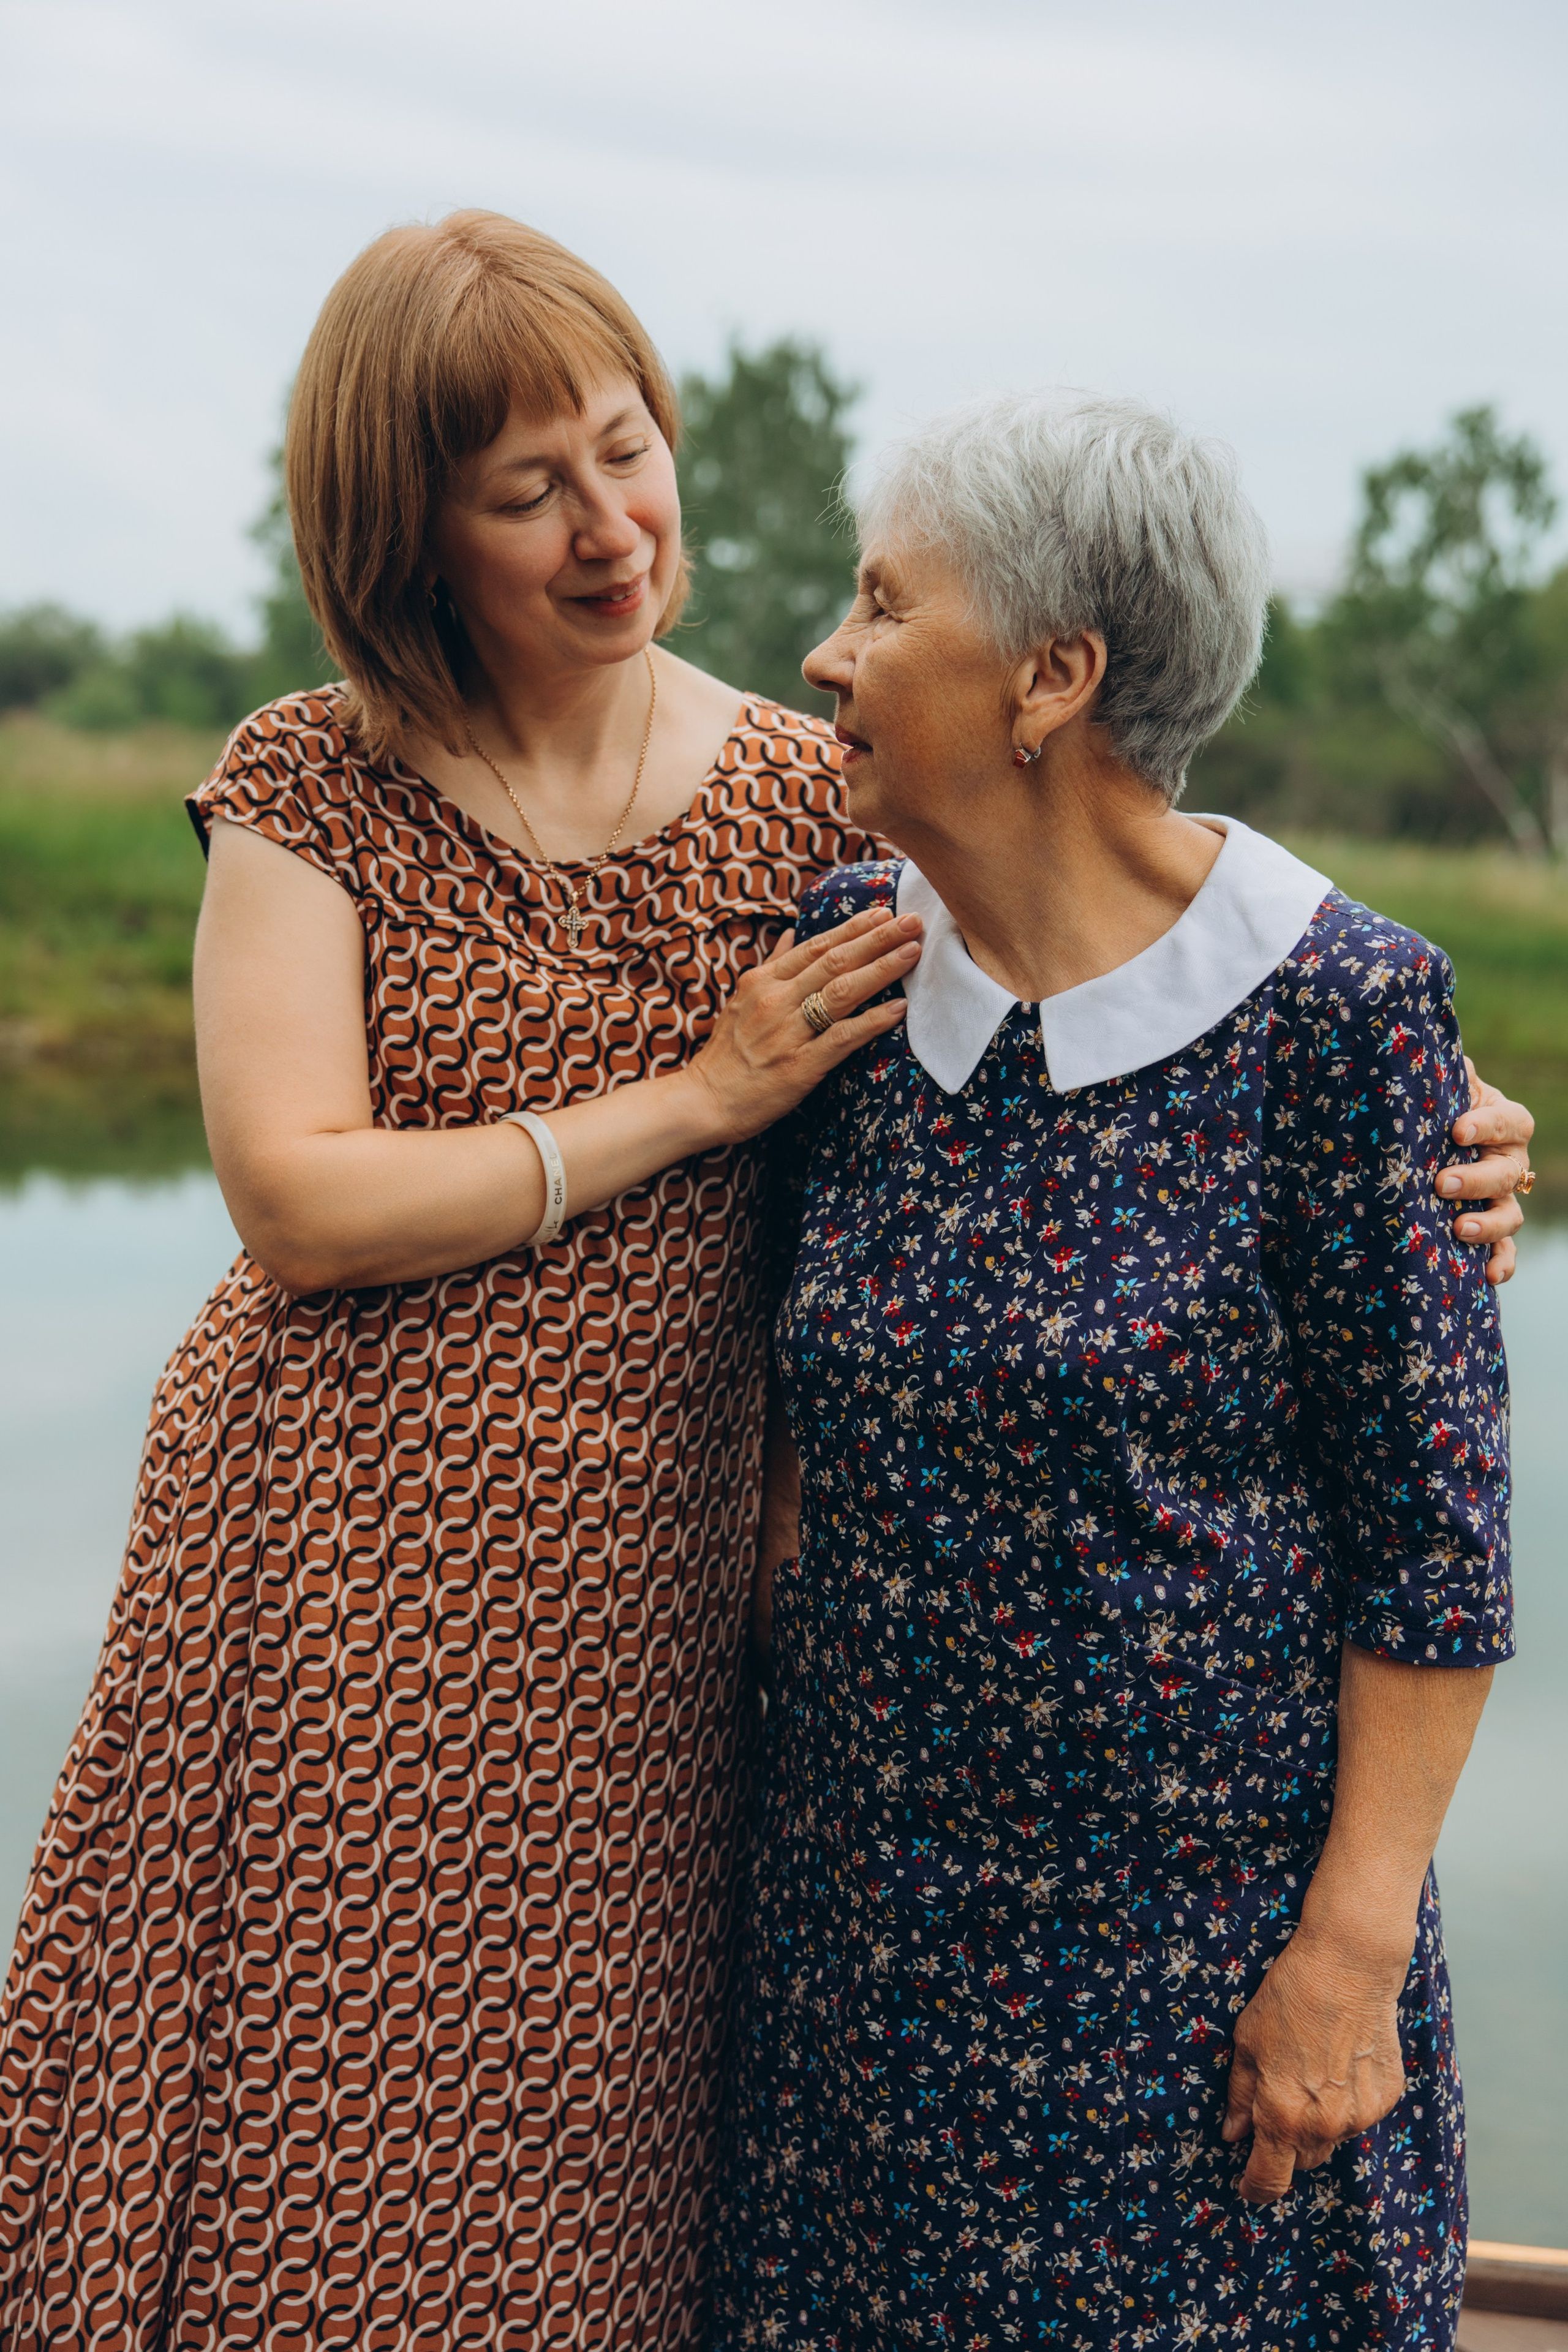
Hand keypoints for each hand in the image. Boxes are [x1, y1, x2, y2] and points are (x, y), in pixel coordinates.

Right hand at [683, 906, 921, 1144]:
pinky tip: (898, 1009)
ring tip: (912, 953)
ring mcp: (787, 1032)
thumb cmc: (727, 1053)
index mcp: (762, 981)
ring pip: (842, 992)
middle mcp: (775, 1000)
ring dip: (881, 969)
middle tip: (912, 921)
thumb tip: (790, 933)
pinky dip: (872, 1021)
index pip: (816, 946)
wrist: (704, 1101)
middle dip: (878, 939)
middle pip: (835, 961)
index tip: (883, 912)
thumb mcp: (741, 999)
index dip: (853, 928)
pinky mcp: (799, 1066)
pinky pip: (842, 1037)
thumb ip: (772, 965)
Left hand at [1222, 1925, 1408, 2201]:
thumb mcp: (1247, 2043)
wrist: (1349, 1967)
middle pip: (1303, 2161)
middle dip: (1286, 2145)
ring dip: (1318, 2123)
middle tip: (1277, 2105)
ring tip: (1311, 2072)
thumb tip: (1233, 2135)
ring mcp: (1361, 2114)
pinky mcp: (1386, 2098)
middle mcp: (1325, 2125)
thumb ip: (1240, 2096)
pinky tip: (1340, 2063)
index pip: (1270, 2180)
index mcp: (1283, 2115)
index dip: (1255, 2188)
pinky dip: (1346, 2103)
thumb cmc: (1288, 1999)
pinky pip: (1360, 2116)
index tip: (1246, 2186)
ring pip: (1333, 2139)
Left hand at [1434, 1057, 1533, 1285]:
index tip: (1456, 1130)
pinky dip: (1502, 1264)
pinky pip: (1506, 1251)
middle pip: (1506, 1173)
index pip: (1508, 1122)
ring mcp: (1503, 1197)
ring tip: (1460, 1229)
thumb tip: (1417, 1050)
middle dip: (1476, 1179)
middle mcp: (1510, 1161)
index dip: (1487, 1126)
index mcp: (1506, 1121)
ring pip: (1511, 1215)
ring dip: (1489, 1224)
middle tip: (1441, 1183)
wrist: (1429, 1138)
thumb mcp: (1442, 1087)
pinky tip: (1489, 1278)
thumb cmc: (1437, 1107)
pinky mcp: (1491, 1228)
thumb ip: (1440, 1073)